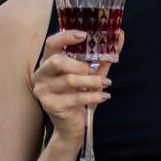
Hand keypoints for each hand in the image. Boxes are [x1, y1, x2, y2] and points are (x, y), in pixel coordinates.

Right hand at [30, 29, 123, 144]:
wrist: (73, 124)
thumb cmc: (80, 94)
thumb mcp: (93, 73)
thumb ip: (103, 57)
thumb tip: (119, 36)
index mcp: (48, 62)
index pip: (52, 43)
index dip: (66, 37)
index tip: (85, 35)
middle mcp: (41, 74)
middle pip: (57, 61)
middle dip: (81, 65)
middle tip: (93, 70)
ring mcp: (42, 90)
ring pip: (70, 80)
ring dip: (92, 81)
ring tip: (106, 84)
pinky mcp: (50, 105)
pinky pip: (75, 97)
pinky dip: (94, 96)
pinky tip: (105, 96)